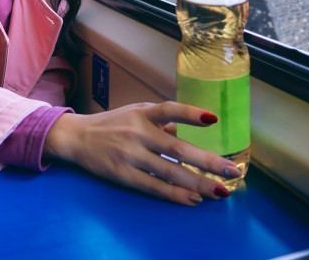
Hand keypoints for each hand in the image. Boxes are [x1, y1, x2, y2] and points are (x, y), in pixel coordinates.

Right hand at [43, 102, 241, 205]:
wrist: (76, 137)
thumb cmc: (113, 123)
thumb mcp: (137, 112)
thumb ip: (162, 120)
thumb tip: (188, 130)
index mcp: (143, 113)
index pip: (170, 110)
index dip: (191, 114)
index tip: (213, 119)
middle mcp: (138, 132)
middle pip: (177, 148)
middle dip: (207, 161)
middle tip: (232, 170)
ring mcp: (130, 155)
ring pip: (170, 171)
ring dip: (197, 183)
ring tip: (219, 191)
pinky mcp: (123, 174)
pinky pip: (153, 187)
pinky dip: (175, 194)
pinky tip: (193, 199)